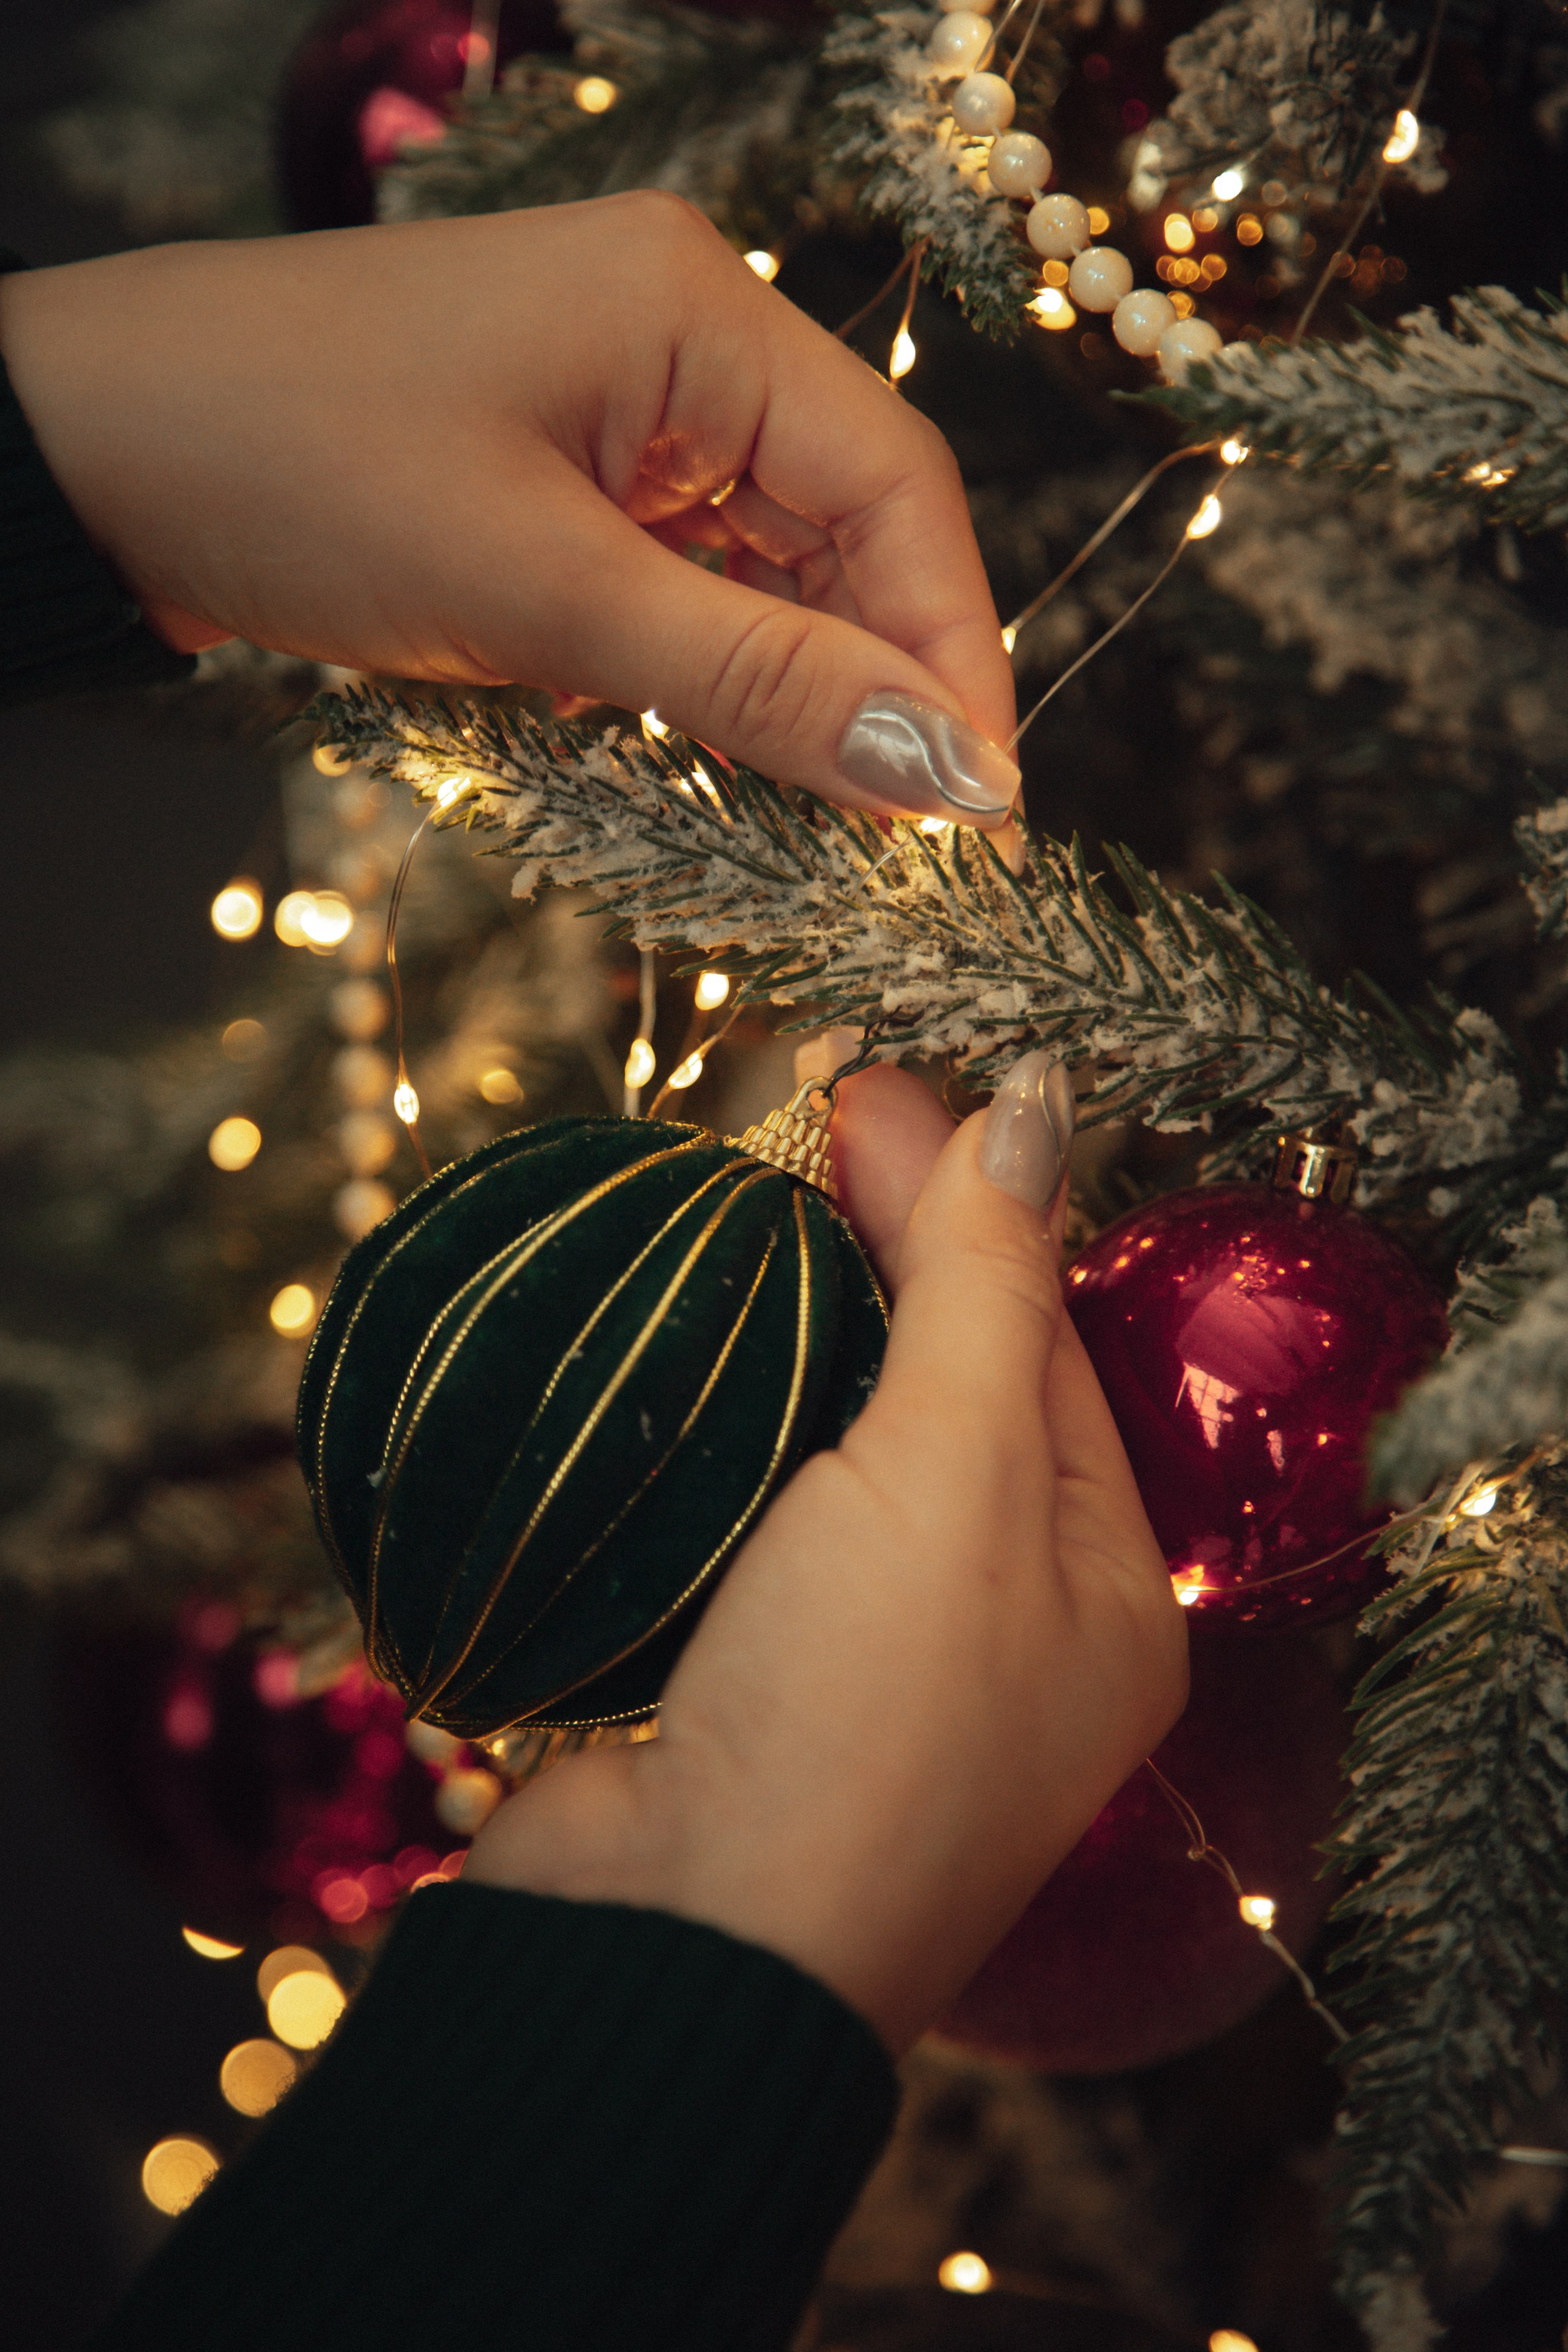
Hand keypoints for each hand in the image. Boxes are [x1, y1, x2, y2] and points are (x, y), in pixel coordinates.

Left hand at [0, 197, 1018, 832]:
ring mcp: (619, 411)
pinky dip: (713, 679)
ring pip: (769, 570)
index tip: (984, 809)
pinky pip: (686, 587)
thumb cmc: (298, 467)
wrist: (90, 449)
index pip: (896, 488)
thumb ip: (758, 679)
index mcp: (696, 306)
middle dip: (884, 687)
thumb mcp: (545, 594)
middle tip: (917, 849)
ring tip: (837, 833)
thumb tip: (948, 775)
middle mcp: (679, 341)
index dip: (956, 654)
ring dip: (802, 695)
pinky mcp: (564, 480)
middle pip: (847, 531)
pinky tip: (735, 767)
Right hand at [466, 1059, 1186, 2053]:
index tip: (866, 1086)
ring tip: (724, 1195)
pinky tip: (657, 1338)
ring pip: (823, 1445)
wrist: (674, 1955)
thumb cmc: (864, 1715)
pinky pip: (729, 1510)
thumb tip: (1035, 1099)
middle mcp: (994, 1626)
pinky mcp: (730, 1670)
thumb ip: (986, 1285)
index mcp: (1099, 1589)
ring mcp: (853, 1656)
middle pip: (937, 1385)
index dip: (964, 1206)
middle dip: (872, 1253)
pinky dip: (697, 1424)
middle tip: (794, 1111)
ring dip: (774, 1331)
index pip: (1041, 1344)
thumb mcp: (961, 1474)